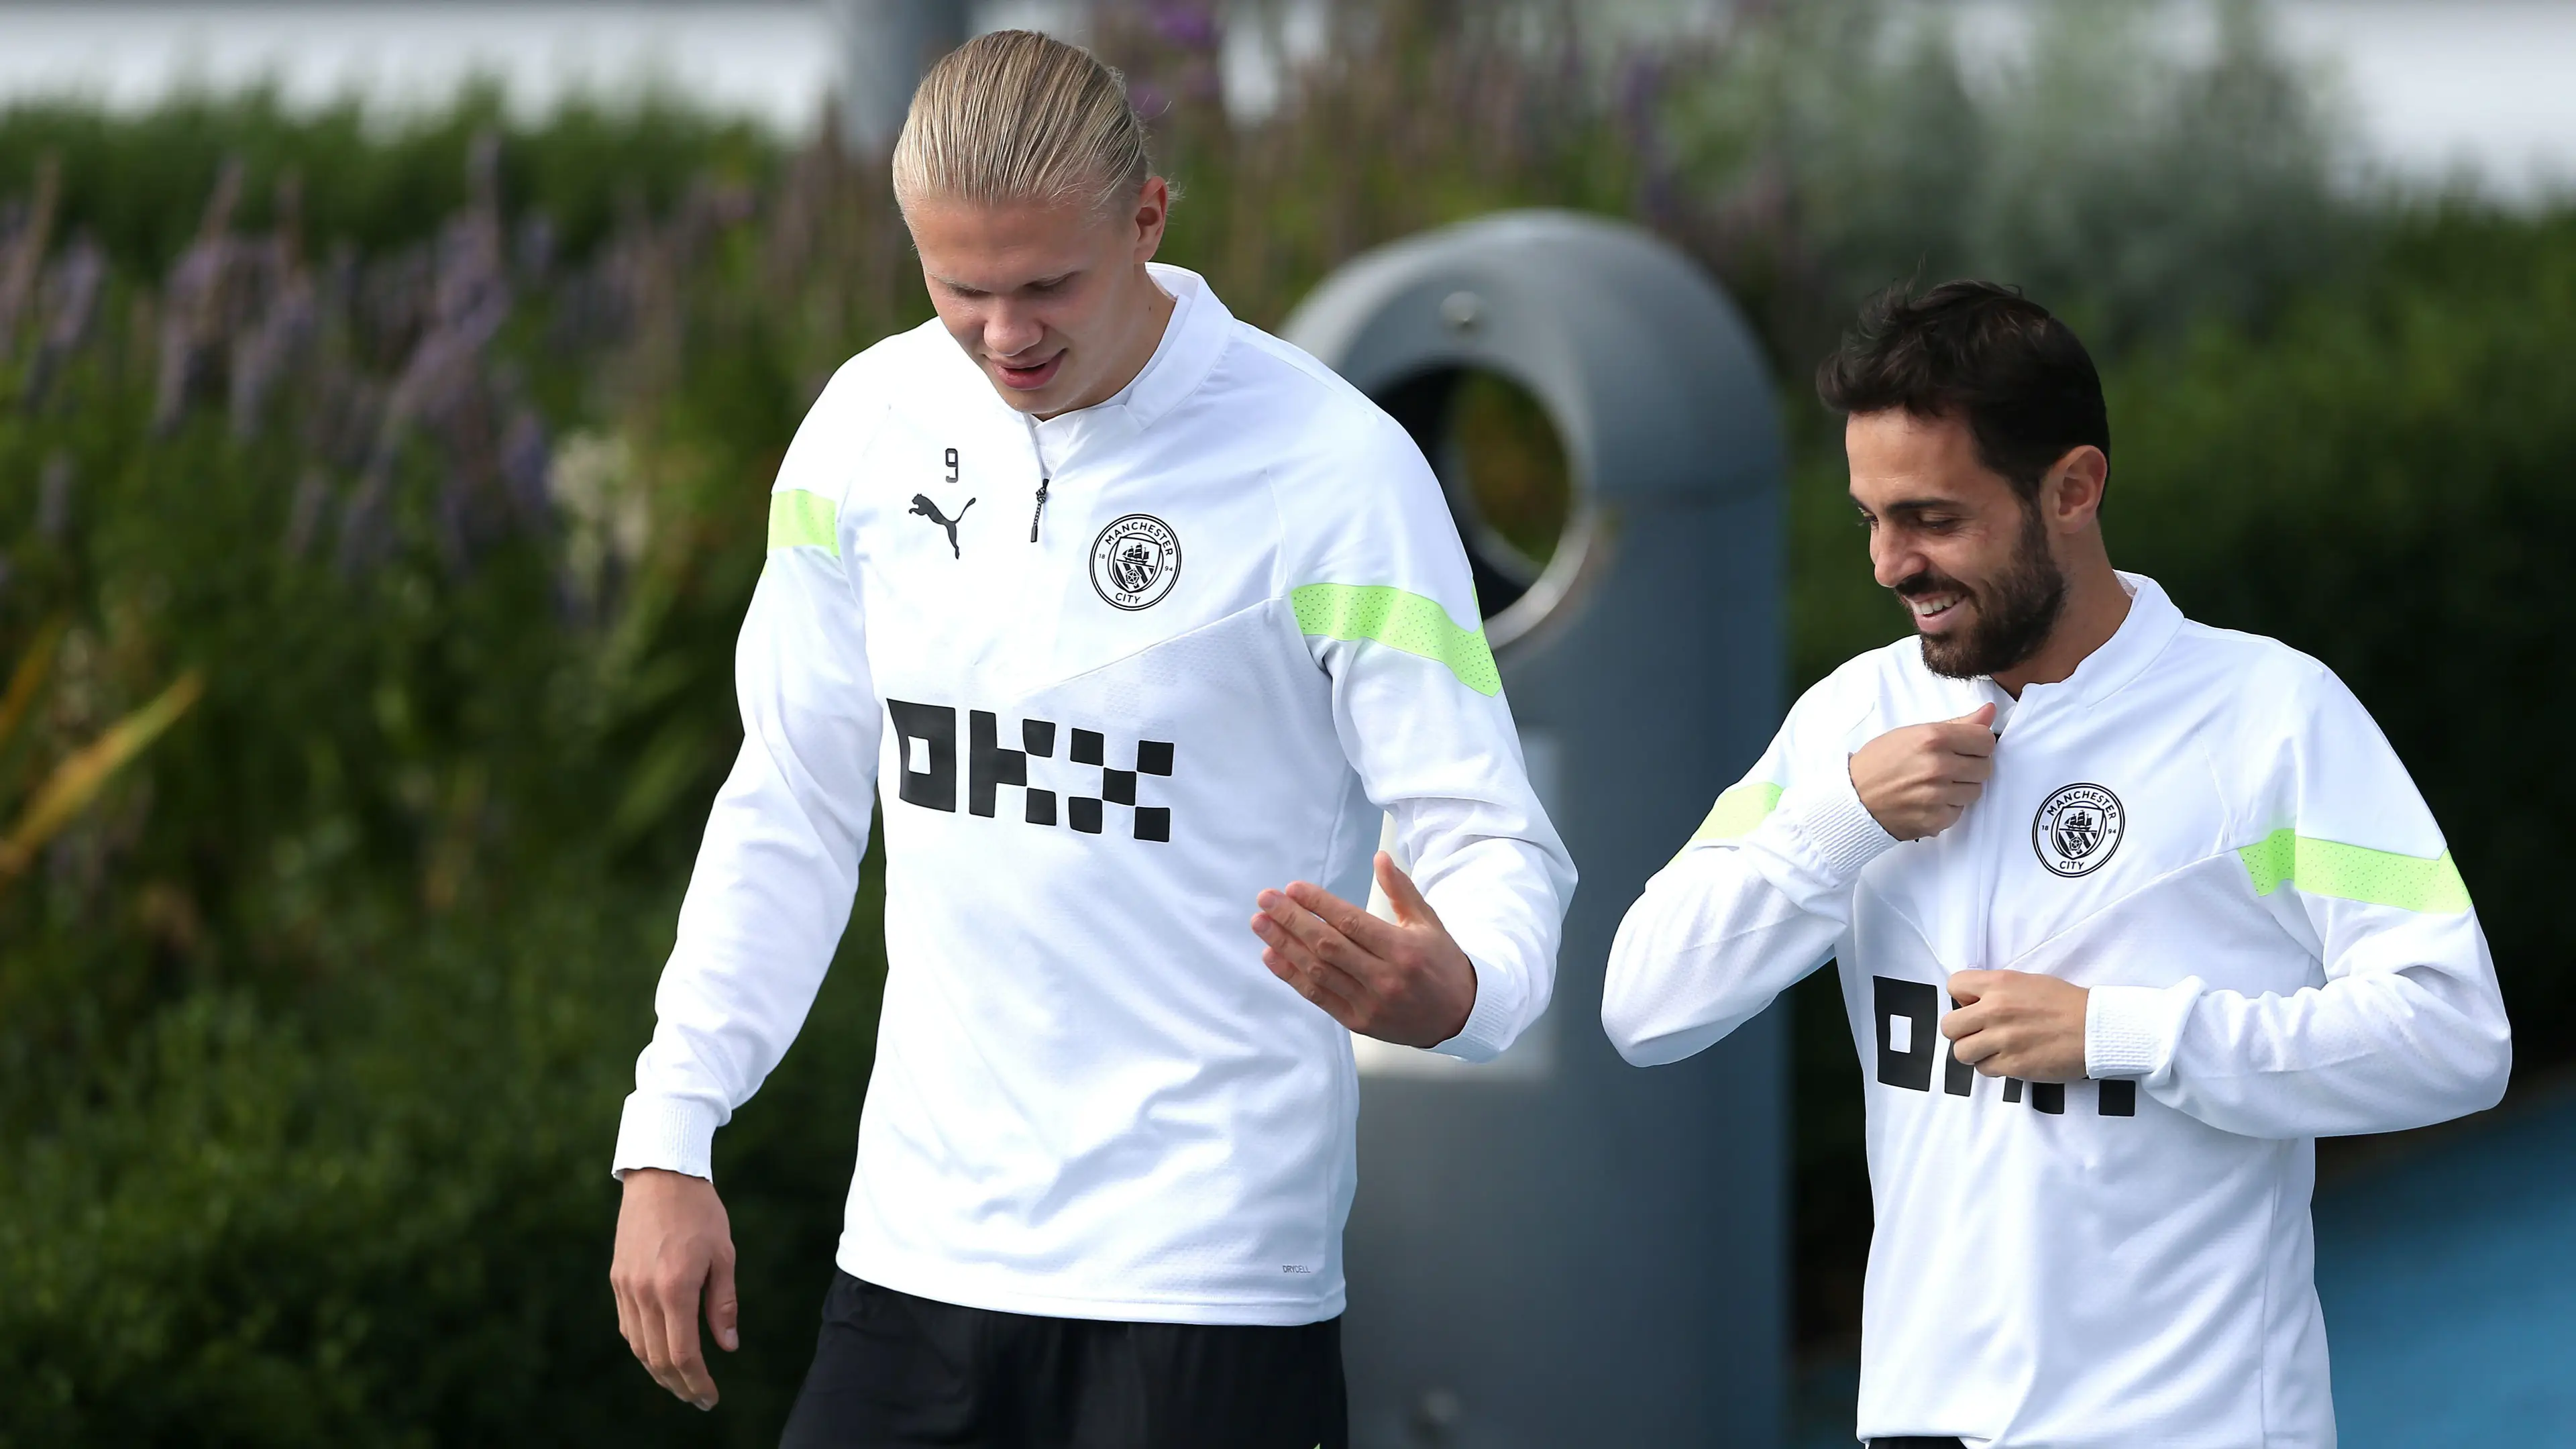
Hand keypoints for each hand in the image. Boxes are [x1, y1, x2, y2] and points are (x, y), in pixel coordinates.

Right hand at [610, 1168, 738, 1410]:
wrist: (661, 1175)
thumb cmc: (701, 1212)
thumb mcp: (723, 1255)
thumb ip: (723, 1304)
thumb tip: (727, 1347)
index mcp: (675, 1288)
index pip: (683, 1354)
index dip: (697, 1383)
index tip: (711, 1398)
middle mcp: (645, 1293)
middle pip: (657, 1359)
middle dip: (679, 1386)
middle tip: (698, 1399)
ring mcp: (626, 1287)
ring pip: (638, 1347)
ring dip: (659, 1371)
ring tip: (681, 1382)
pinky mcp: (617, 1279)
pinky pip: (628, 1326)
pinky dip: (644, 1346)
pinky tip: (661, 1350)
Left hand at [1250, 851, 1477, 1047]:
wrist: (1458, 1016)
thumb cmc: (1441, 964)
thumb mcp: (1429, 923)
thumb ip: (1402, 891)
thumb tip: (1380, 858)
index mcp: (1404, 949)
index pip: (1351, 922)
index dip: (1318, 903)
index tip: (1293, 888)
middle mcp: (1385, 977)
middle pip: (1328, 945)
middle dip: (1292, 920)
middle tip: (1266, 900)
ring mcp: (1369, 1002)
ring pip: (1318, 971)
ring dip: (1284, 945)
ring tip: (1261, 923)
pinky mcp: (1357, 1021)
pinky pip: (1317, 996)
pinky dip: (1291, 976)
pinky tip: (1272, 956)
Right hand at [1850, 704, 1996, 839]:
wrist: (1853, 798)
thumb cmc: (1879, 762)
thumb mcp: (1913, 733)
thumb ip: (1956, 724)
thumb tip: (1989, 712)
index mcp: (1933, 738)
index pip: (1986, 740)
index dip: (1977, 743)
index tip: (1965, 747)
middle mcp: (1938, 766)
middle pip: (1985, 767)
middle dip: (1971, 766)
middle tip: (1948, 767)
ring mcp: (1938, 795)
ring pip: (1975, 791)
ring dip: (1961, 788)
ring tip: (1936, 784)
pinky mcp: (1936, 819)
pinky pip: (1959, 812)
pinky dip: (1948, 807)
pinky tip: (1928, 800)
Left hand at [1943, 970, 2088, 1081]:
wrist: (2096, 1028)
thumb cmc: (2065, 1003)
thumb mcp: (2027, 982)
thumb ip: (1996, 990)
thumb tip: (1971, 1004)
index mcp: (1999, 984)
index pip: (1954, 985)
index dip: (1962, 998)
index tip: (1975, 1006)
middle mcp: (1995, 1010)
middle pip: (1949, 1026)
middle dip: (1961, 1031)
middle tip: (1979, 1033)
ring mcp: (2003, 1039)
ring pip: (1961, 1052)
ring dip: (1974, 1052)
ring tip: (1993, 1049)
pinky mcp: (2013, 1065)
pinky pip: (1984, 1069)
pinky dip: (1992, 1066)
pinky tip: (2009, 1058)